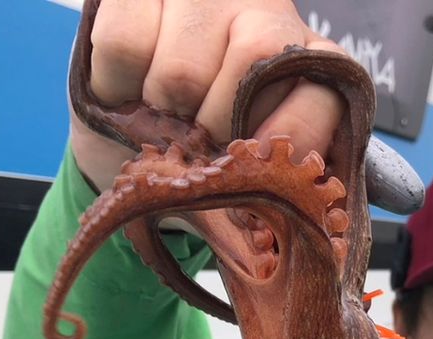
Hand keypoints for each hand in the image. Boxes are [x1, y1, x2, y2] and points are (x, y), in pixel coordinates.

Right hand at [71, 0, 347, 190]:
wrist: (129, 137)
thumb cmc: (201, 160)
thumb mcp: (248, 183)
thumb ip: (276, 192)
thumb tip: (287, 223)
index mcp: (310, 63)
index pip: (317, 98)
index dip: (280, 142)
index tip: (249, 172)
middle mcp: (266, 12)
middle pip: (243, 77)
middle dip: (210, 134)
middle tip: (195, 145)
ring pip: (179, 72)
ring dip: (159, 116)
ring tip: (160, 118)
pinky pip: (123, 46)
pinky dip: (115, 87)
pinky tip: (126, 91)